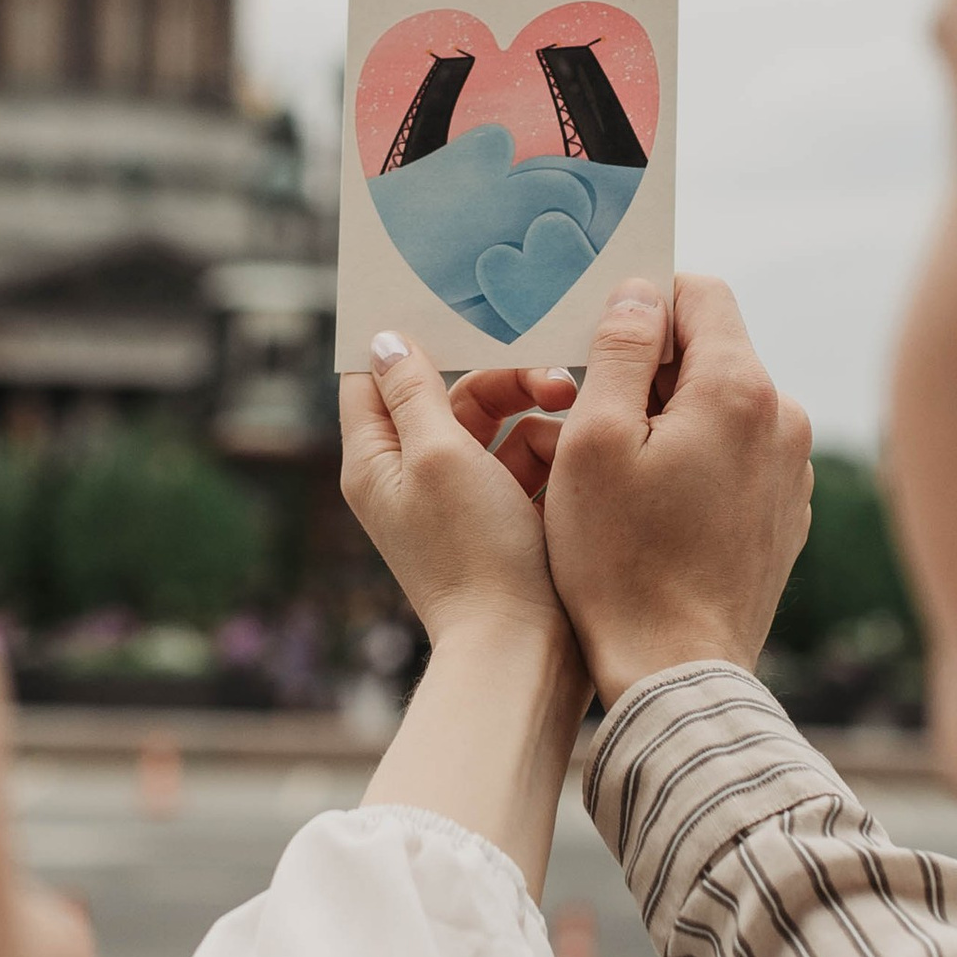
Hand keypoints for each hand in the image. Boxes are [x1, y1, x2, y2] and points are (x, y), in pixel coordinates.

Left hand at [338, 332, 578, 648]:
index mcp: (377, 460)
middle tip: (554, 378)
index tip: (455, 307)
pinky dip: (555, 450)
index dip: (409, 338)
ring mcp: (462, 499)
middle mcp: (413, 476)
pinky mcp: (507, 518)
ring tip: (576, 413)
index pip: (375, 377)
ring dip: (539, 412)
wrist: (526, 649)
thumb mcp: (438, 458)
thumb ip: (413, 392)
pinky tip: (582, 452)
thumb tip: (385, 339)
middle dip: (503, 378)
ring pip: (500, 424)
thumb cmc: (476, 555)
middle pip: (451, 394)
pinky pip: (530, 462)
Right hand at [543, 275, 814, 704]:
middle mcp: (784, 418)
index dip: (642, 304)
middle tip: (589, 416)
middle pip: (711, 350)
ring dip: (671, 418)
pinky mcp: (785, 512)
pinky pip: (736, 456)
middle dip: (650, 369)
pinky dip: (696, 461)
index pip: (700, 292)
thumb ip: (620, 351)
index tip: (596, 343)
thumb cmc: (622, 562)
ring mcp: (792, 469)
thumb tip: (639, 292)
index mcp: (739, 388)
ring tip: (618, 473)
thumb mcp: (594, 442)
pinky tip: (655, 509)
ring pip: (721, 405)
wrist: (676, 671)